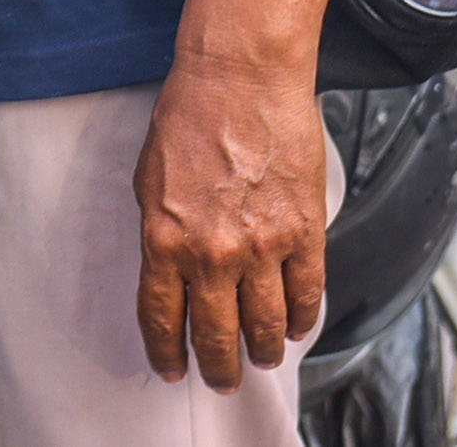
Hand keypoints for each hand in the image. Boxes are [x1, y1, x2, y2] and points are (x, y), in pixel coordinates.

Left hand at [134, 46, 328, 392]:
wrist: (239, 77)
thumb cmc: (188, 116)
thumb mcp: (149, 181)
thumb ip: (160, 234)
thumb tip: (171, 275)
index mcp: (163, 241)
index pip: (162, 319)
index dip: (168, 353)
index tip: (173, 369)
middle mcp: (212, 254)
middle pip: (217, 335)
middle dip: (219, 367)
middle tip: (223, 379)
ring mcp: (262, 247)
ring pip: (266, 326)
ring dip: (264, 351)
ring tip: (262, 357)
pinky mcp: (304, 232)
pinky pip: (307, 294)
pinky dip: (302, 319)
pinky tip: (296, 326)